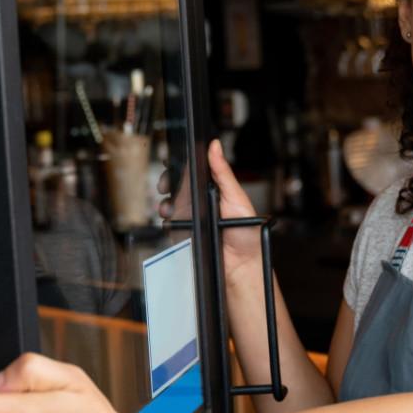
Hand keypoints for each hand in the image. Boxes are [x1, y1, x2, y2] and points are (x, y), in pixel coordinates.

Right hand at [156, 140, 264, 285]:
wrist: (242, 267)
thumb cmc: (247, 234)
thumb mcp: (236, 197)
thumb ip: (223, 172)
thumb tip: (215, 146)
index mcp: (215, 189)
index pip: (195, 171)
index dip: (182, 164)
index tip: (174, 160)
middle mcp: (201, 201)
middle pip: (178, 184)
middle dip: (168, 181)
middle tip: (166, 184)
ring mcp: (191, 217)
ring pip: (170, 202)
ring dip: (165, 201)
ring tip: (168, 205)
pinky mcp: (184, 233)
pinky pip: (169, 223)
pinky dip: (166, 219)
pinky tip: (170, 219)